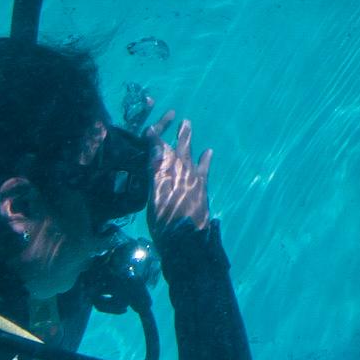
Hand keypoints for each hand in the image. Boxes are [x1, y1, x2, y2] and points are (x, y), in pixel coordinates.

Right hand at [147, 115, 211, 237]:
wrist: (187, 239)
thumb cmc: (164, 224)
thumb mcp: (154, 200)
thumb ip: (156, 178)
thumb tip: (156, 160)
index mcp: (161, 173)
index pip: (156, 150)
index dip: (153, 138)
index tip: (151, 129)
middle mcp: (177, 171)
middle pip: (175, 147)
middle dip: (175, 133)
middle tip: (179, 120)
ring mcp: (191, 177)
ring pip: (188, 152)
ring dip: (187, 138)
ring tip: (187, 123)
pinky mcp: (202, 186)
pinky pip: (204, 167)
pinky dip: (205, 159)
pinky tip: (208, 151)